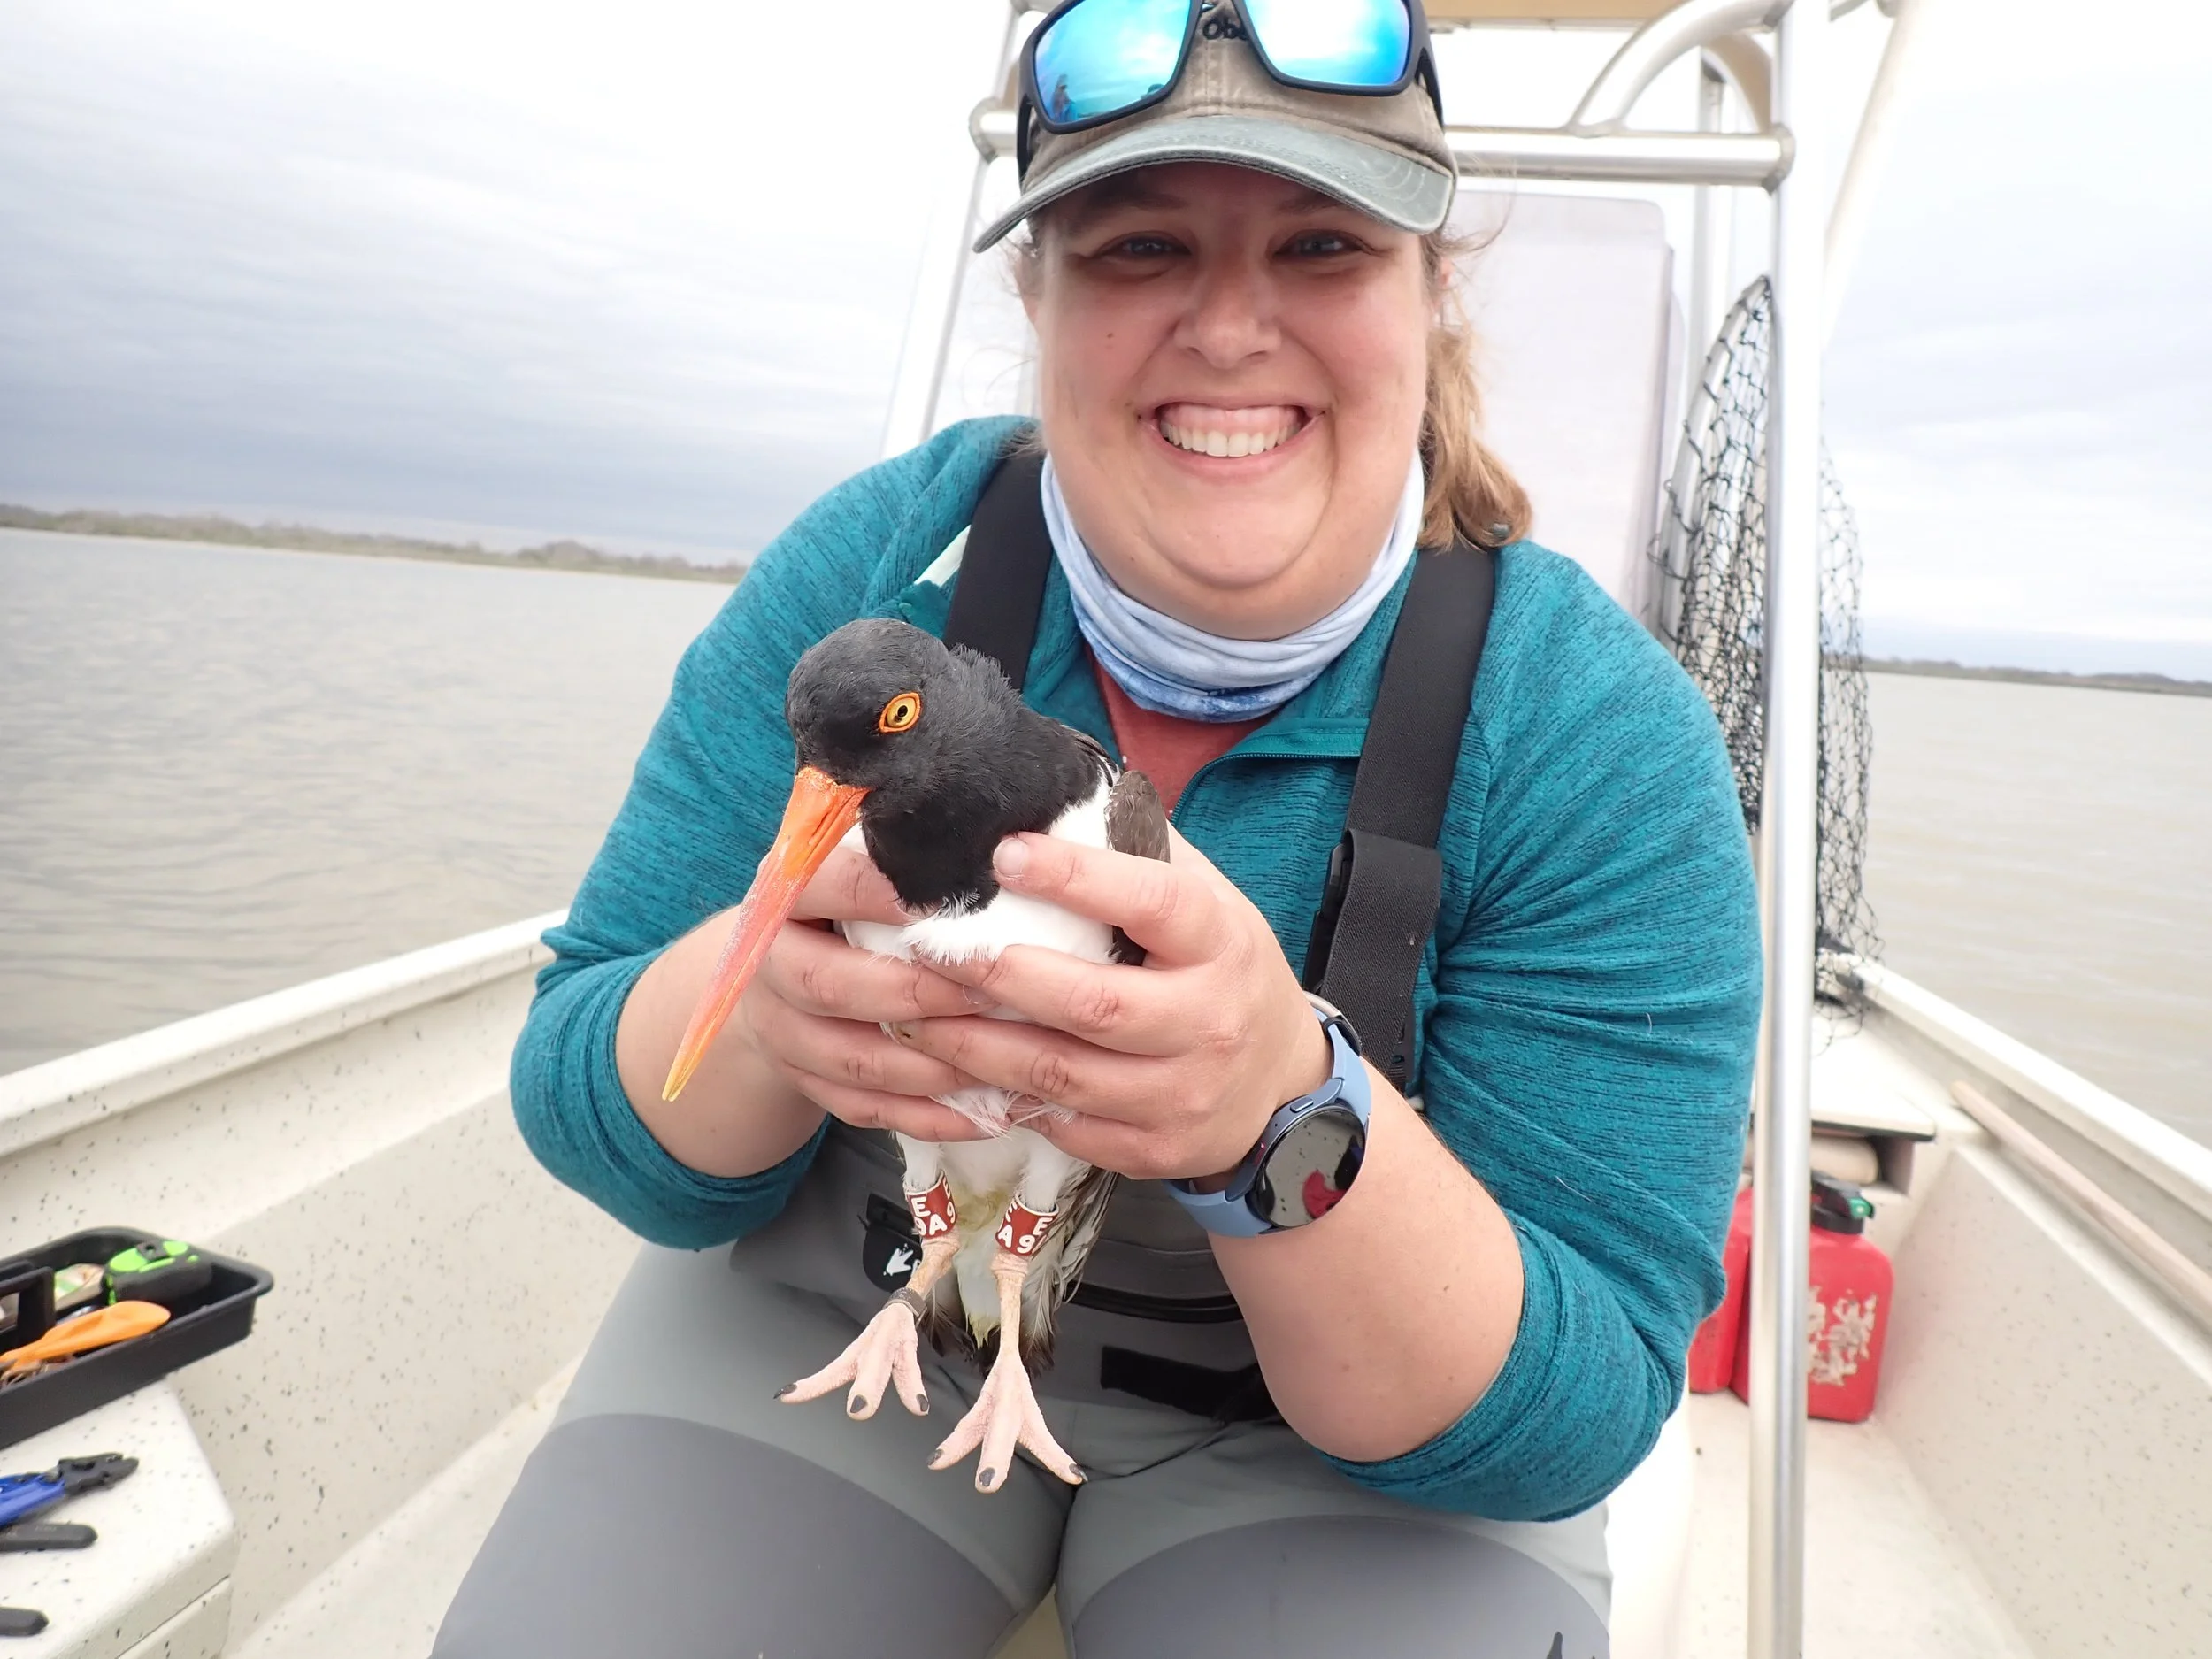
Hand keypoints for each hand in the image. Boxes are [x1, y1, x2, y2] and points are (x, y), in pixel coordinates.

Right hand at [721, 847, 993, 1143]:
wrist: (781, 964)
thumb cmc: (851, 899)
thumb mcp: (860, 859)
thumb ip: (906, 849)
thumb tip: (1002, 832)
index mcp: (786, 893)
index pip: (830, 887)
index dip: (886, 896)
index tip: (958, 897)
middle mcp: (771, 963)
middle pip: (831, 986)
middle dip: (916, 993)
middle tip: (991, 991)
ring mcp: (782, 1030)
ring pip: (852, 1059)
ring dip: (931, 1065)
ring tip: (1001, 1059)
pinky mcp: (804, 1082)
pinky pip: (864, 1109)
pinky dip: (926, 1117)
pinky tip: (985, 1115)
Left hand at [888, 828, 1330, 1180]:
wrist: (1281, 1082)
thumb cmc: (1220, 968)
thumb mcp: (1208, 900)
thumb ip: (1140, 853)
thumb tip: (1052, 792)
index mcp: (1222, 942)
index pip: (1152, 903)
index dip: (1077, 880)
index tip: (1003, 853)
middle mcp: (1210, 1021)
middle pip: (1093, 1003)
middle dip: (999, 976)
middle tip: (928, 948)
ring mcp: (1184, 1093)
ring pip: (1062, 1074)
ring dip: (977, 1046)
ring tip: (914, 1015)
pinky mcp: (1157, 1149)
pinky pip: (1066, 1125)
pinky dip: (1005, 1099)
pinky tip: (958, 1074)